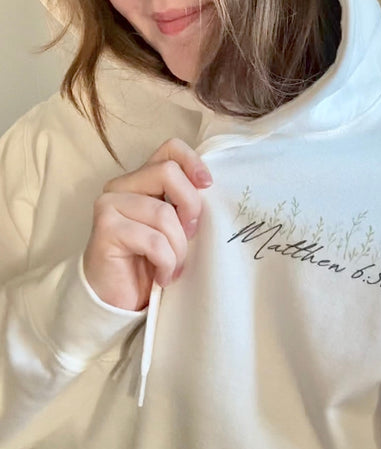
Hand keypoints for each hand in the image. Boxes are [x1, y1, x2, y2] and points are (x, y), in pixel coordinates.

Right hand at [83, 138, 212, 310]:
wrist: (117, 300)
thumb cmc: (150, 262)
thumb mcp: (175, 229)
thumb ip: (184, 205)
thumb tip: (208, 188)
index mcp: (141, 180)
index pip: (169, 149)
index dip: (193, 162)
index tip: (208, 185)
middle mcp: (120, 186)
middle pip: (168, 173)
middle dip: (190, 207)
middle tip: (190, 236)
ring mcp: (108, 205)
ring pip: (164, 214)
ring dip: (179, 248)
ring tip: (174, 267)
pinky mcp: (105, 230)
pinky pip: (154, 241)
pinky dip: (167, 264)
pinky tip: (162, 277)